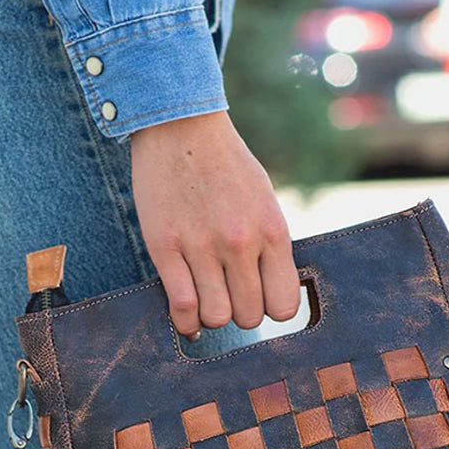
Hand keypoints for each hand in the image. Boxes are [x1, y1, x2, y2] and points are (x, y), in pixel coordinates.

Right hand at [130, 110, 299, 339]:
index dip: (270, 309)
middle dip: (238, 313)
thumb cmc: (225, 165)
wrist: (180, 127)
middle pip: (248, 316)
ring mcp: (201, 246)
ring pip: (216, 317)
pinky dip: (184, 321)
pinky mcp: (165, 247)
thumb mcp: (264, 200)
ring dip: (210, 316)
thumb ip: (269, 245)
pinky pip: (181, 306)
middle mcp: (240, 243)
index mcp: (271, 231)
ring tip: (205, 299)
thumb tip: (269, 292)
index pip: (283, 305)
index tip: (258, 299)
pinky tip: (185, 316)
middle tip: (227, 295)